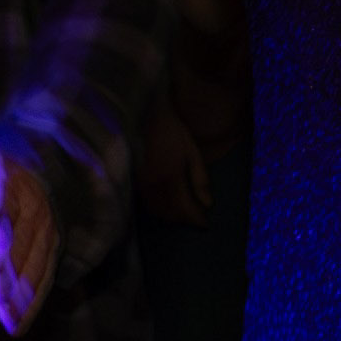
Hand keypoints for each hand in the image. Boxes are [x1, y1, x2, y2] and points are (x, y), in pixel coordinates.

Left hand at [0, 125, 59, 334]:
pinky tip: (19, 323)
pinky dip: (33, 300)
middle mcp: (28, 208)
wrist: (31, 161)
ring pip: (34, 265)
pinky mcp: (48, 246)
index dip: (0, 231)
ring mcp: (42, 229)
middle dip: (10, 276)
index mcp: (4, 184)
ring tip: (9, 323)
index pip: (1, 209)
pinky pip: (43, 275)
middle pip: (18, 245)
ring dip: (23, 295)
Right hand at [136, 102, 212, 227]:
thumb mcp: (192, 151)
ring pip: (156, 211)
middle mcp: (154, 186)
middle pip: (170, 213)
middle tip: (196, 220)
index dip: (196, 219)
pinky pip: (146, 204)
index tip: (206, 225)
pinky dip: (158, 210)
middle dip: (184, 219)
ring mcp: (140, 185)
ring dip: (170, 217)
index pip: (185, 208)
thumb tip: (208, 204)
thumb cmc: (171, 130)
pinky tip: (165, 206)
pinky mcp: (132, 183)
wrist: (142, 115)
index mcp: (171, 177)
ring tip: (182, 215)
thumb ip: (200, 179)